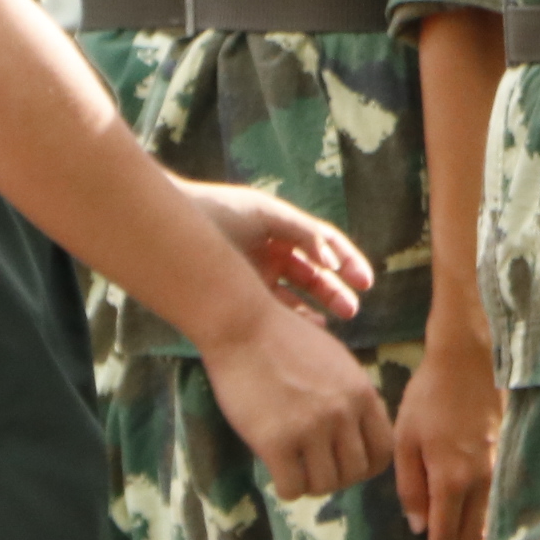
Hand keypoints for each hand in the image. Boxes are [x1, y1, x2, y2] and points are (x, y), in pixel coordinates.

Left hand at [181, 178, 371, 320]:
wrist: (173, 222)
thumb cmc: (220, 210)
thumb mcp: (267, 214)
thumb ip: (303, 233)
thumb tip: (333, 261)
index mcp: (283, 230)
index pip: (325, 248)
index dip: (349, 263)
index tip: (366, 282)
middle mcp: (273, 253)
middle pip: (314, 275)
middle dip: (335, 292)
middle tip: (352, 310)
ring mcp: (257, 275)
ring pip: (296, 297)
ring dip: (317, 309)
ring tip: (333, 324)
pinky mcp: (240, 295)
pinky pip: (272, 310)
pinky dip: (290, 319)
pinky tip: (306, 329)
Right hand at [203, 292, 388, 499]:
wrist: (242, 326)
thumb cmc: (285, 341)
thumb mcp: (337, 362)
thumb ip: (353, 397)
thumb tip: (360, 436)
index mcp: (362, 393)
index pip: (383, 452)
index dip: (365, 465)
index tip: (344, 462)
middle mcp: (343, 413)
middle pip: (355, 473)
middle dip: (335, 476)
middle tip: (314, 468)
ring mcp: (311, 428)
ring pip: (324, 485)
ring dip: (310, 484)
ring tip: (294, 470)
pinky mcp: (276, 441)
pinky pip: (292, 488)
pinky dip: (286, 487)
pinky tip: (276, 471)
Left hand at [392, 336, 502, 539]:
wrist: (470, 359)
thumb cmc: (429, 396)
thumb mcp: (405, 438)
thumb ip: (410, 486)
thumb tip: (420, 525)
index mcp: (449, 478)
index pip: (445, 533)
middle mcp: (477, 481)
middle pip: (473, 538)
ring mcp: (495, 470)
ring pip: (489, 524)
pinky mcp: (502, 458)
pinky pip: (497, 505)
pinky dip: (494, 530)